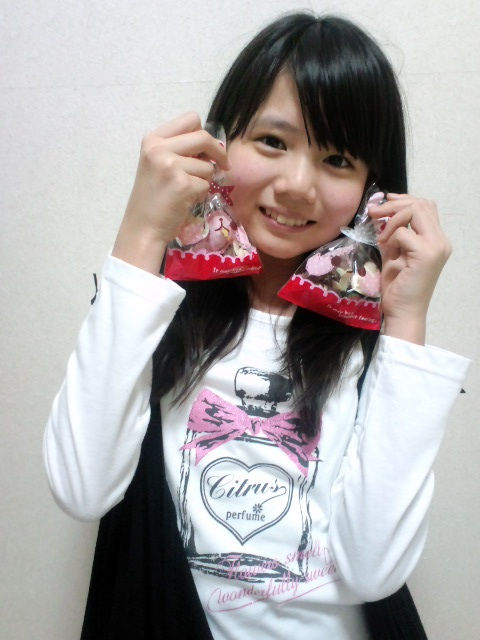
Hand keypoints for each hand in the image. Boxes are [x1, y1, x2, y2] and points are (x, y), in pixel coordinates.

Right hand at [112, 112, 228, 273]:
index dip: (203, 133)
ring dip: (205, 179)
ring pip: (208, 166)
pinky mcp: (183, 185)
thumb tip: (211, 146)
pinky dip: (201, 194)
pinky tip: (186, 200)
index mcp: (152, 139)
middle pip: (203, 137)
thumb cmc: (152, 198)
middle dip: (219, 152)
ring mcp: (171, 166)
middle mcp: (159, 148)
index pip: (190, 119)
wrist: (143, 227)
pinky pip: (206, 184)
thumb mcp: (157, 164)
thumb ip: (178, 150)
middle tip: (223, 165)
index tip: (207, 148)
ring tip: (187, 190)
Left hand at [368, 193, 451, 343]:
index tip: (384, 201)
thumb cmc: (398, 287)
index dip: (403, 199)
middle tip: (373, 212)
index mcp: (436, 240)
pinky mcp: (426, 255)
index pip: (425, 206)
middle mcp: (441, 241)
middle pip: (421, 204)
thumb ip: (393, 234)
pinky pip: (403, 232)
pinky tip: (387, 251)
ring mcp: (436, 247)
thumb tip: (381, 213)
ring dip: (392, 220)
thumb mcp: (394, 254)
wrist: (403, 312)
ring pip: (415, 211)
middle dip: (394, 204)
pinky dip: (390, 238)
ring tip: (381, 238)